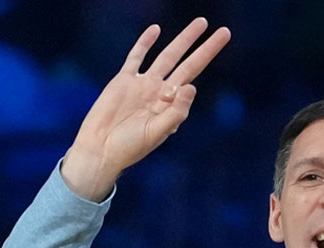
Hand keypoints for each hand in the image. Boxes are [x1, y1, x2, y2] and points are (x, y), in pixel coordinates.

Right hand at [62, 18, 230, 200]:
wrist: (99, 149)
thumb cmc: (129, 147)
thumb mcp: (156, 132)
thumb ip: (176, 112)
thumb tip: (192, 86)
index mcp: (171, 107)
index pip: (192, 83)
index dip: (204, 70)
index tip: (198, 69)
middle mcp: (160, 93)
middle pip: (187, 64)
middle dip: (205, 48)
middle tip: (225, 32)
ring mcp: (143, 85)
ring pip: (167, 56)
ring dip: (183, 40)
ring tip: (201, 23)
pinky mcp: (124, 80)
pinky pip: (136, 57)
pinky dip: (145, 43)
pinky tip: (156, 29)